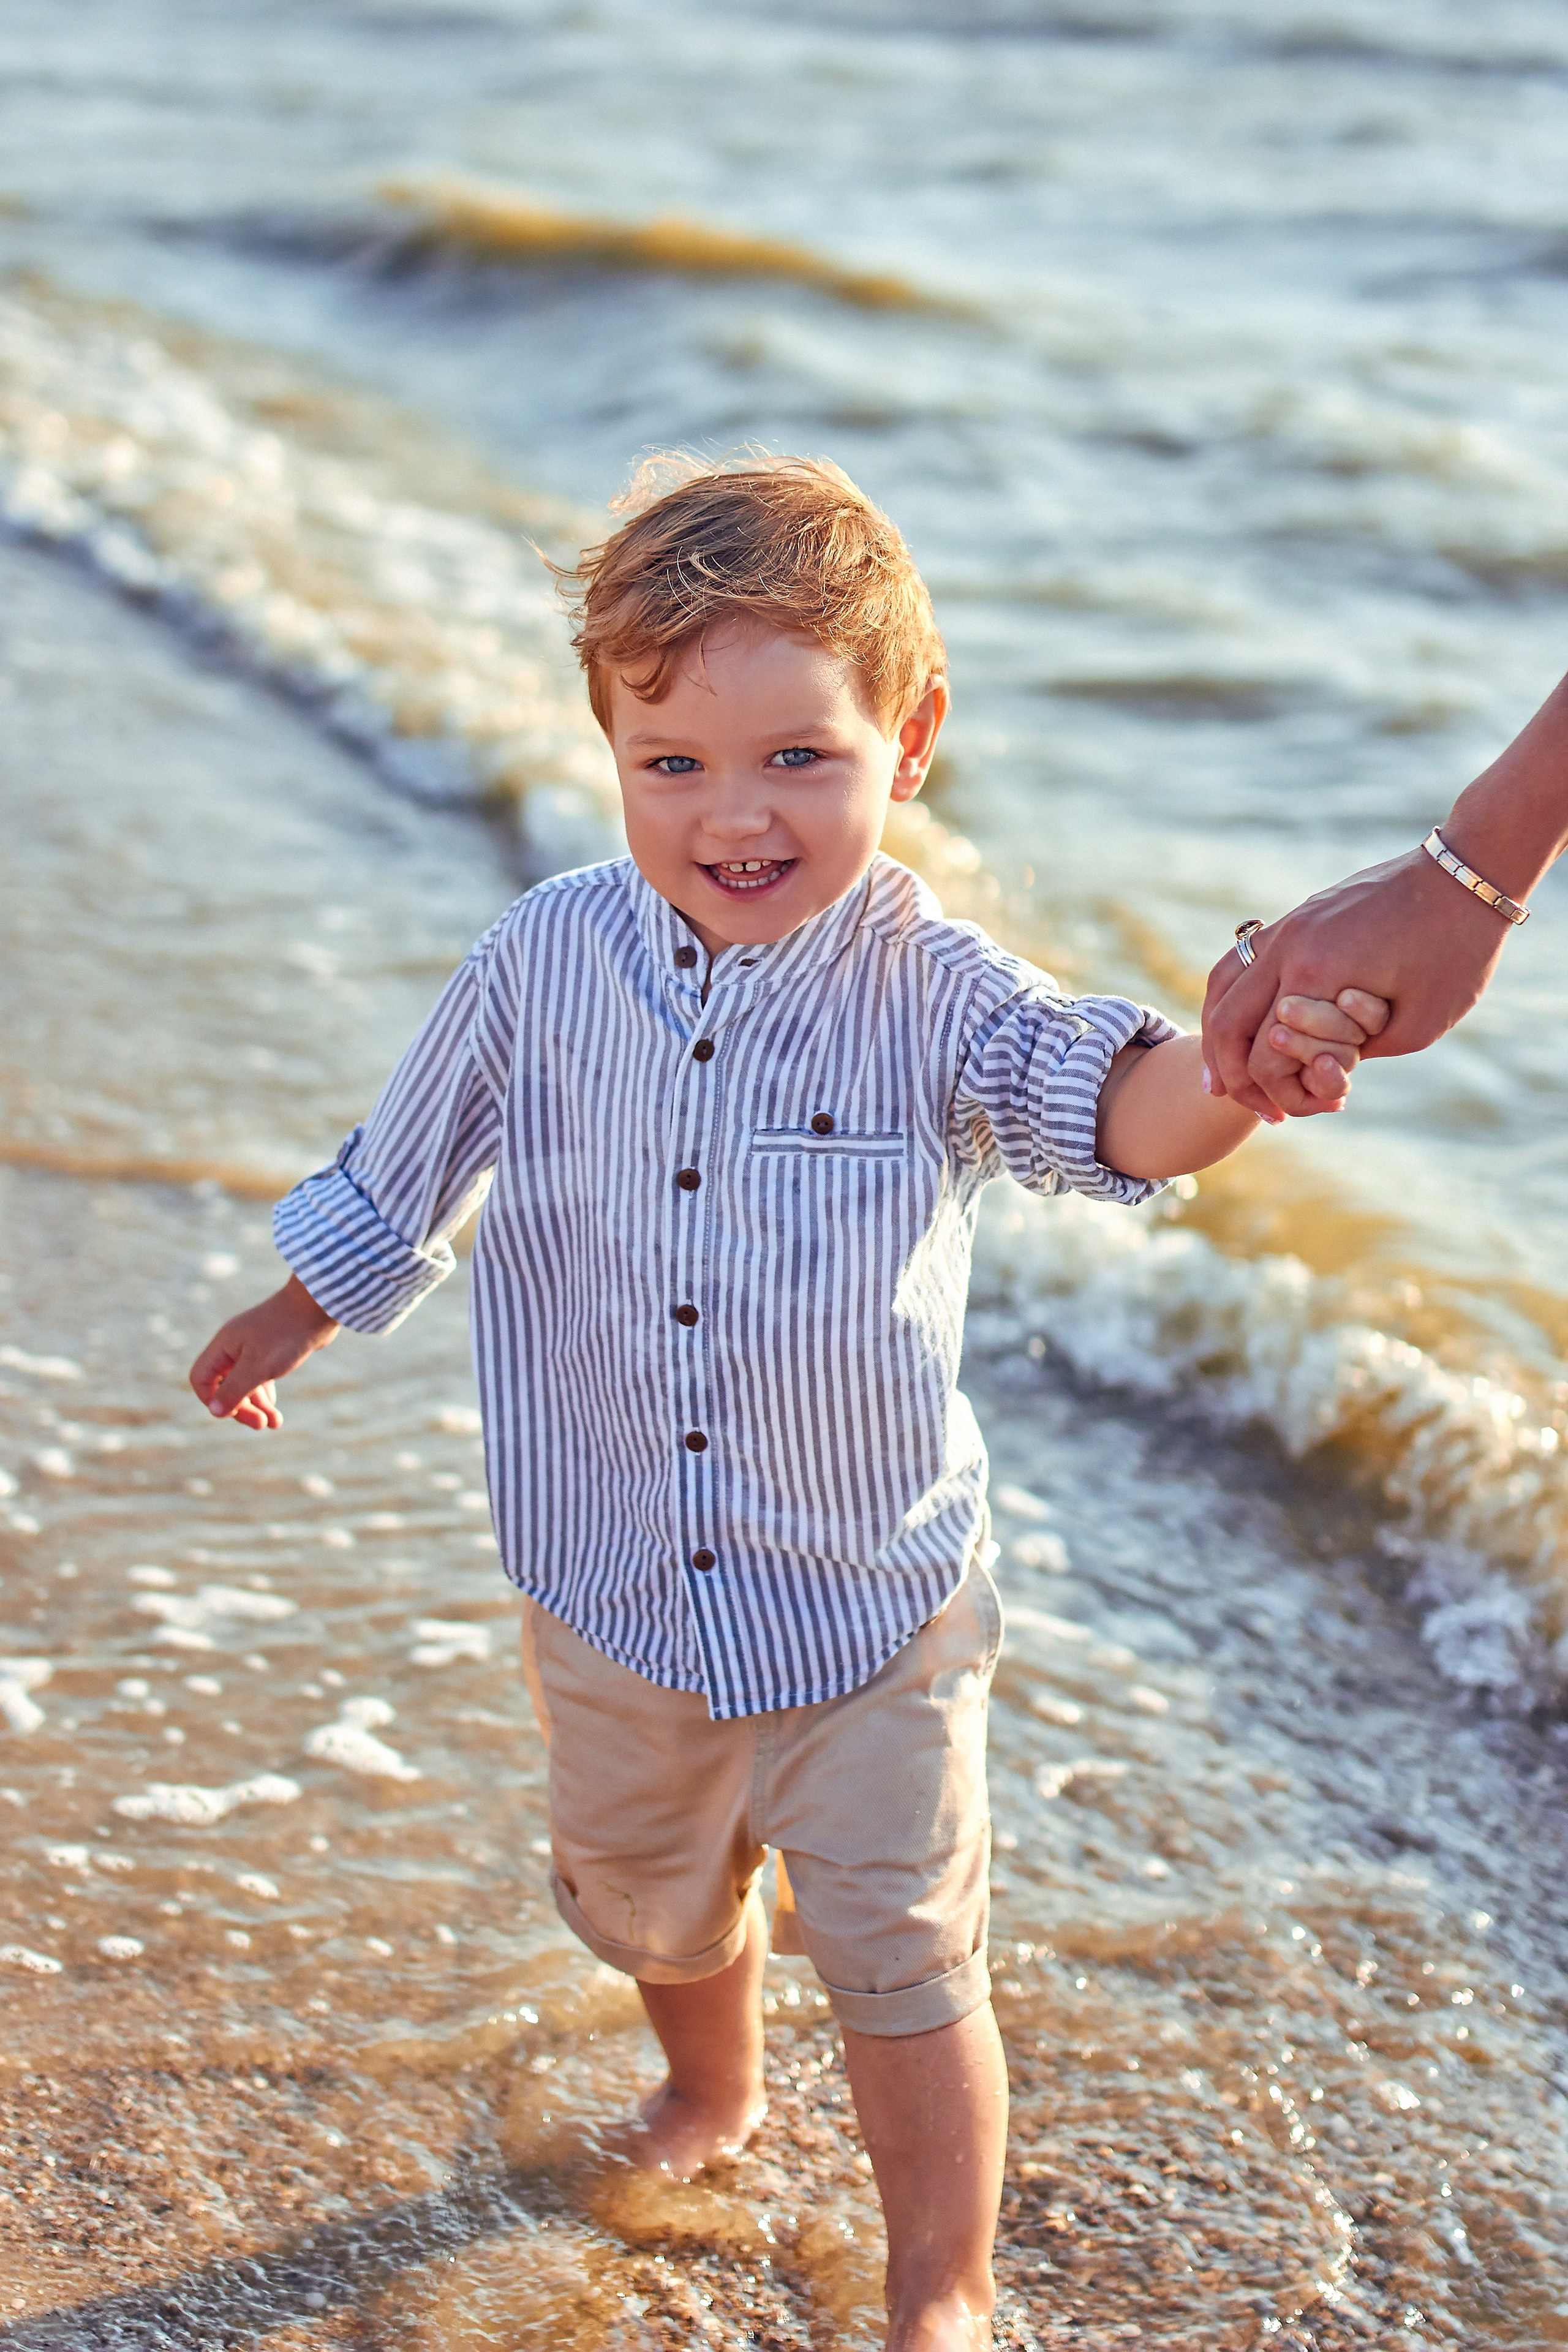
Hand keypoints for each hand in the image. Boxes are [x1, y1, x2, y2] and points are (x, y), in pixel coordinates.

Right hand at [188, 1276, 339, 1429]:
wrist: (319, 1306)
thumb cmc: (286, 1334)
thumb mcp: (258, 1367)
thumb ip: (234, 1391)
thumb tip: (215, 1412)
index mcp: (223, 1346)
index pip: (201, 1379)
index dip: (212, 1400)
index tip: (233, 1412)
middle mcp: (234, 1347)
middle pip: (224, 1386)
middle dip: (241, 1408)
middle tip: (261, 1424)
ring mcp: (252, 1348)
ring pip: (245, 1384)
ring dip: (257, 1406)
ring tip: (275, 1423)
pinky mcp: (271, 1350)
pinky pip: (260, 1378)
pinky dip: (266, 1395)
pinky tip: (275, 1411)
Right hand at [1201, 846, 1509, 1119]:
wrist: (1466, 875)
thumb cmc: (1454, 954)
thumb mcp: (1415, 1026)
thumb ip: (1357, 1052)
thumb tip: (1316, 1068)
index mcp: (1314, 974)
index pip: (1265, 1055)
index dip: (1280, 1094)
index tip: (1308, 1110)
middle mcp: (1289, 945)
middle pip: (1226, 1022)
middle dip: (1230, 1073)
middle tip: (1245, 1103)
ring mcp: (1289, 924)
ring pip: (1221, 984)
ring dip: (1215, 1032)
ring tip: (1219, 1073)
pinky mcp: (1299, 915)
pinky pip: (1241, 959)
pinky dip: (1229, 997)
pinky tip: (1236, 1020)